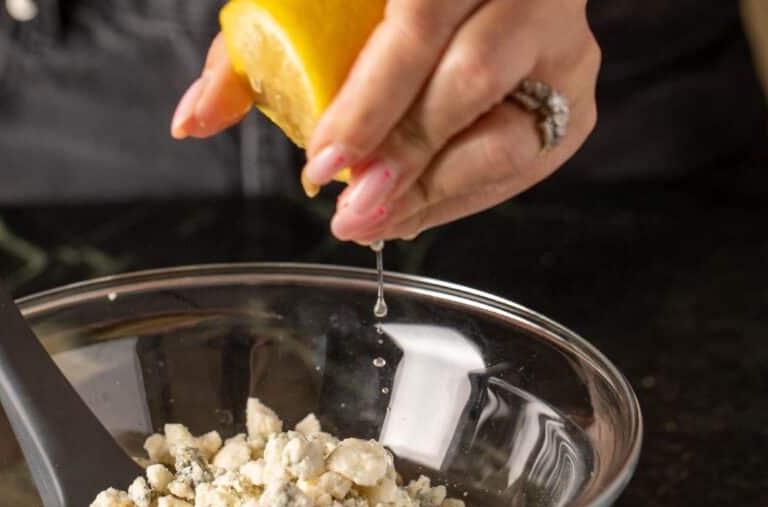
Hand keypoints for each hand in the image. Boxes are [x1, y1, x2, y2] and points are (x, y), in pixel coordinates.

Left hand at [174, 0, 599, 242]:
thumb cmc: (367, 1)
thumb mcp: (302, 2)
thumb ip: (244, 56)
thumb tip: (191, 122)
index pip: (420, 23)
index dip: (371, 105)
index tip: (323, 165)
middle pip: (473, 79)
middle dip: (404, 160)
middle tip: (351, 213)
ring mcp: (563, 36)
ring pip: (519, 132)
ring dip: (439, 194)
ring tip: (376, 224)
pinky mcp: (575, 85)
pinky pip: (534, 158)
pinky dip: (467, 196)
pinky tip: (413, 212)